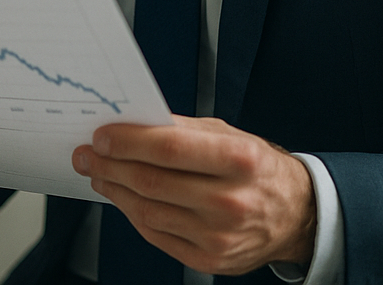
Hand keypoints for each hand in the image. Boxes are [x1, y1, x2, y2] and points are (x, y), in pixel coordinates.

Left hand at [72, 115, 315, 274]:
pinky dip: (132, 213)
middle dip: (110, 166)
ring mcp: (219, 236)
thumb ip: (181, 129)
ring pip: (148, 211)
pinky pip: (156, 235)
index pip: (170, 148)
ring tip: (99, 174)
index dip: (128, 142)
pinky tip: (122, 197)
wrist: (295, 215)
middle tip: (87, 155)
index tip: (101, 137)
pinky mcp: (209, 259)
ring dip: (114, 190)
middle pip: (152, 182)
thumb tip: (131, 124)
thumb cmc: (257, 168)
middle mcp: (231, 201)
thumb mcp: (229, 136)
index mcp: (240, 160)